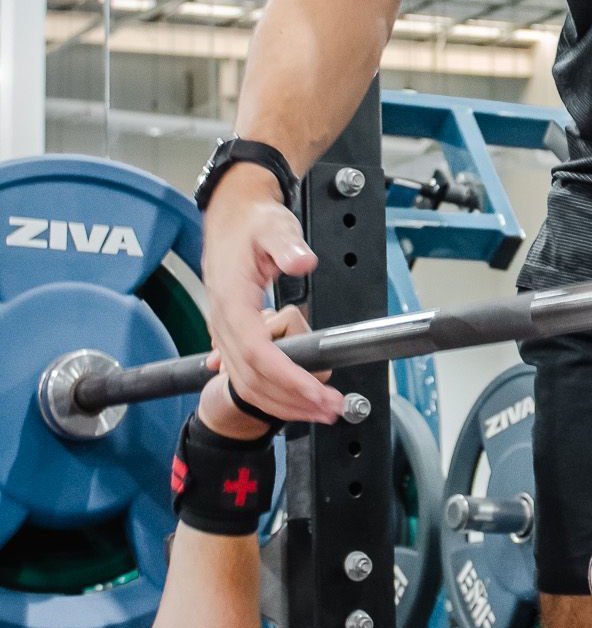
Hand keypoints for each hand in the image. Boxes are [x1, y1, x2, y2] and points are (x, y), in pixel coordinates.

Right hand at [202, 167, 341, 423]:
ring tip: (320, 411)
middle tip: (330, 409)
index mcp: (231, 301)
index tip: (317, 391)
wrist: (232, 216)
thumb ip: (287, 244)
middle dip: (292, 400)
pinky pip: (246, 375)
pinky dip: (271, 393)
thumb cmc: (252, 223)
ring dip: (284, 403)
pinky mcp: (232, 336)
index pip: (257, 353)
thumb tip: (302, 261)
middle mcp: (223, 322)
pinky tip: (293, 402)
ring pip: (247, 383)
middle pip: (252, 378)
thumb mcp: (274, 226)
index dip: (288, 377)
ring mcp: (225, 332)